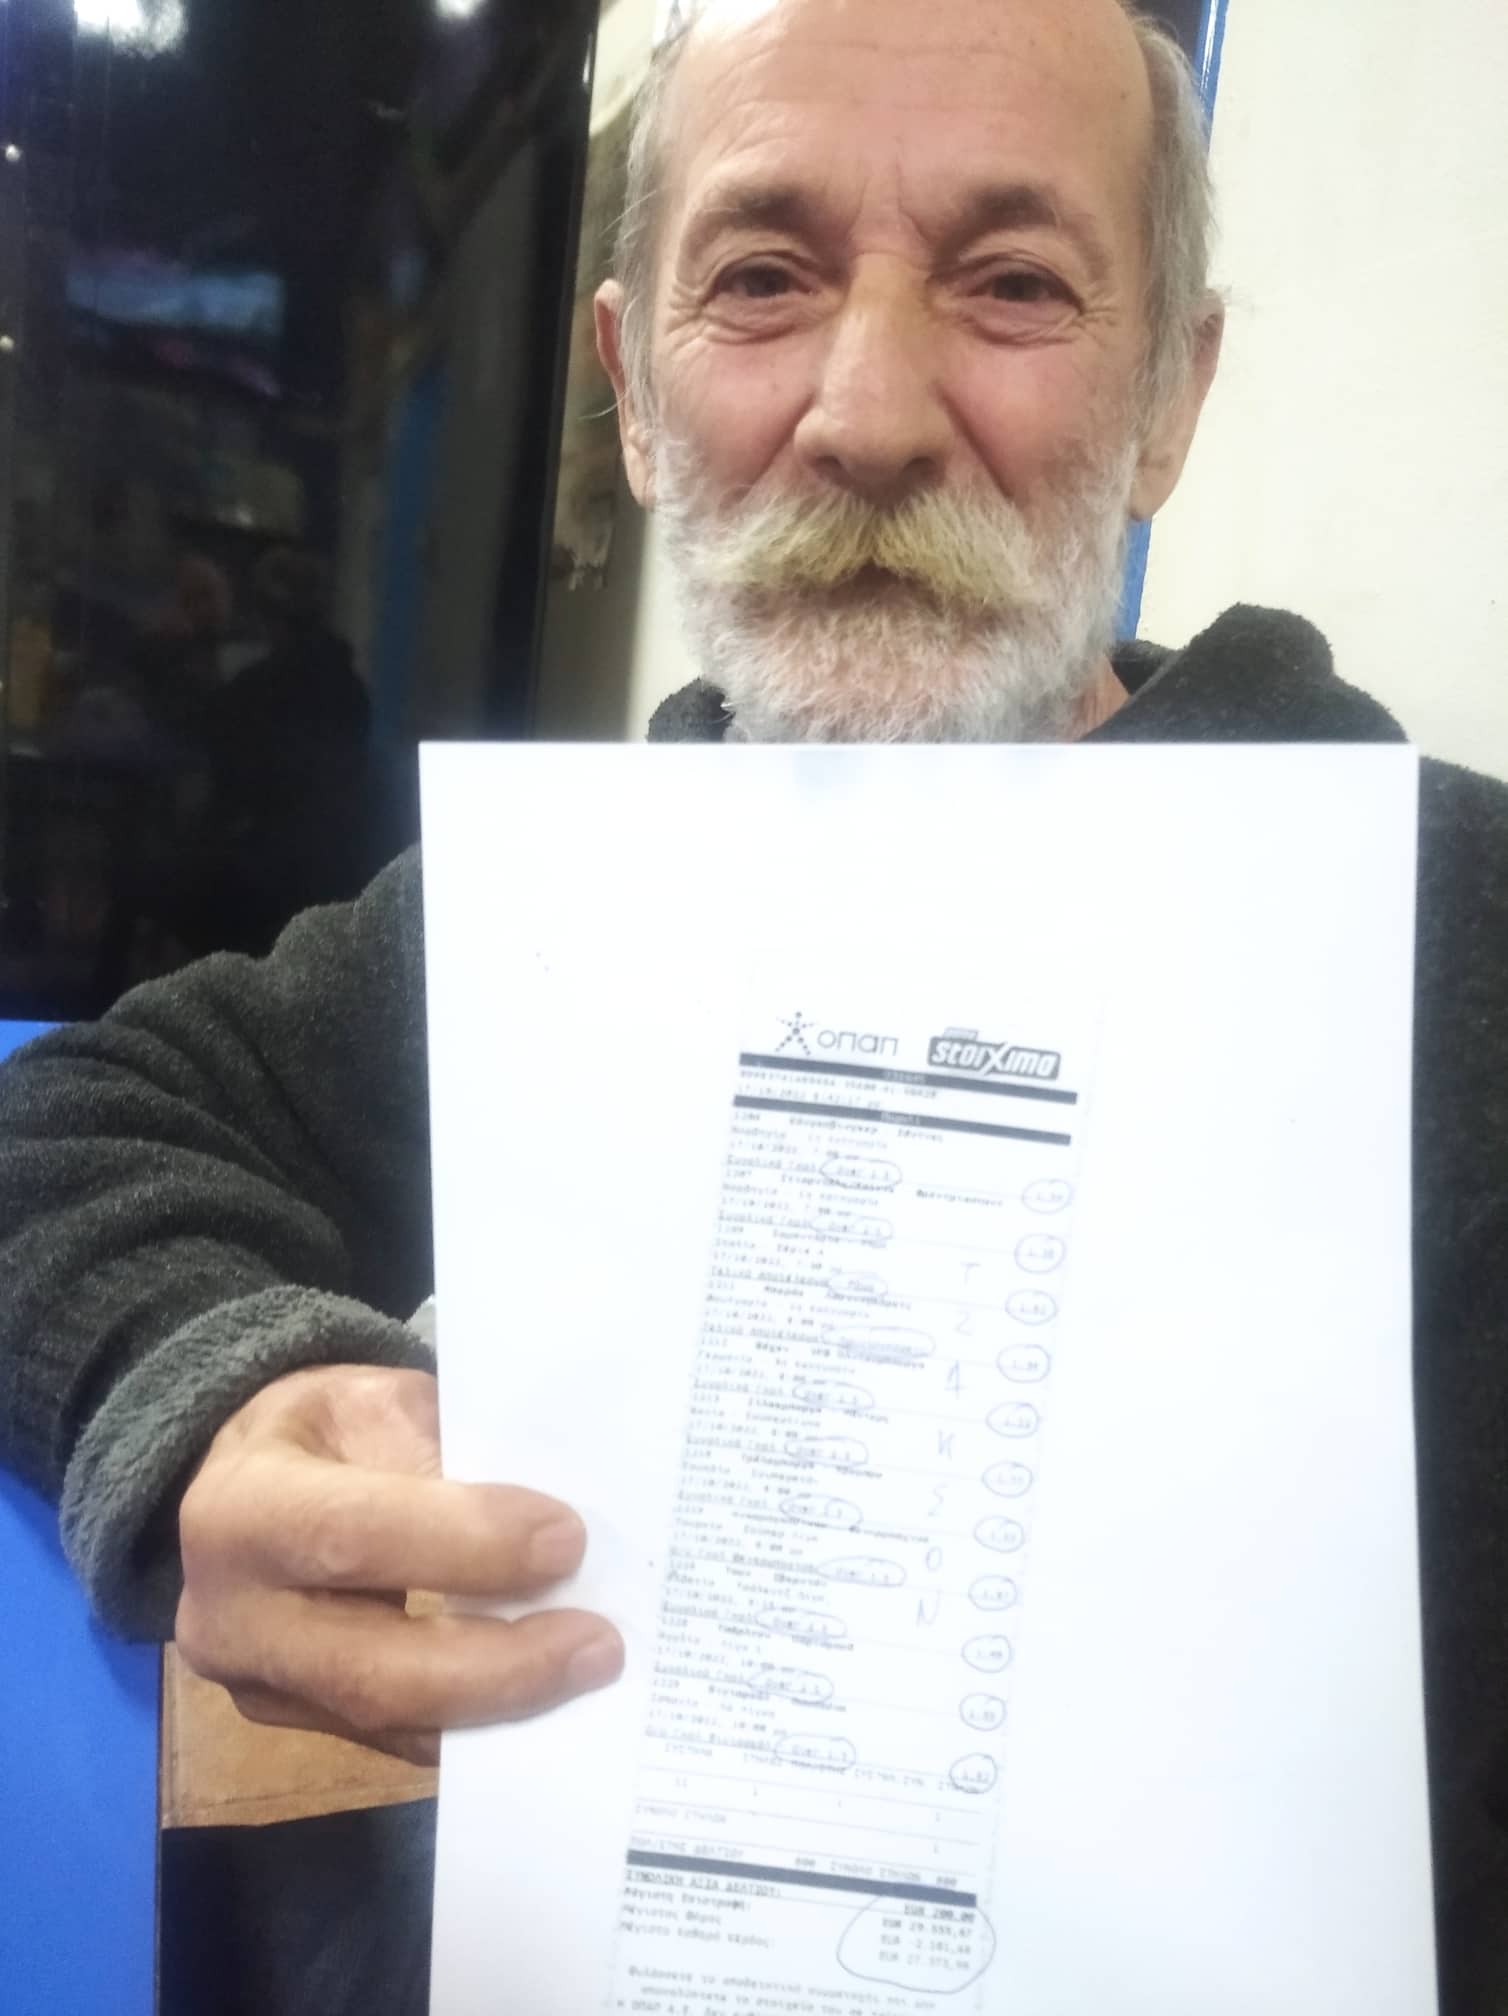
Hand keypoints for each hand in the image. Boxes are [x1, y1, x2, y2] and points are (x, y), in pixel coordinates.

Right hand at [175, 1363, 622, 1765]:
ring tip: (588, 1674)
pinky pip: (393, 1738)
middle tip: (600, 1646)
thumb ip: (442, 1454)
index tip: (566, 1541)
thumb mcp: (371, 1401)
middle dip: (500, 1667)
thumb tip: (545, 1524)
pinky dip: (476, 1724)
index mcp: (244, 1508)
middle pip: (373, 1669)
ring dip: (501, 1707)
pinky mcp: (291, 1724)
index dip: (465, 1545)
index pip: (354, 1536)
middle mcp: (233, 1616)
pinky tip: (545, 1701)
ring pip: (389, 1721)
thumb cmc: (320, 1432)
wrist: (233, 1487)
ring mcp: (257, 1686)